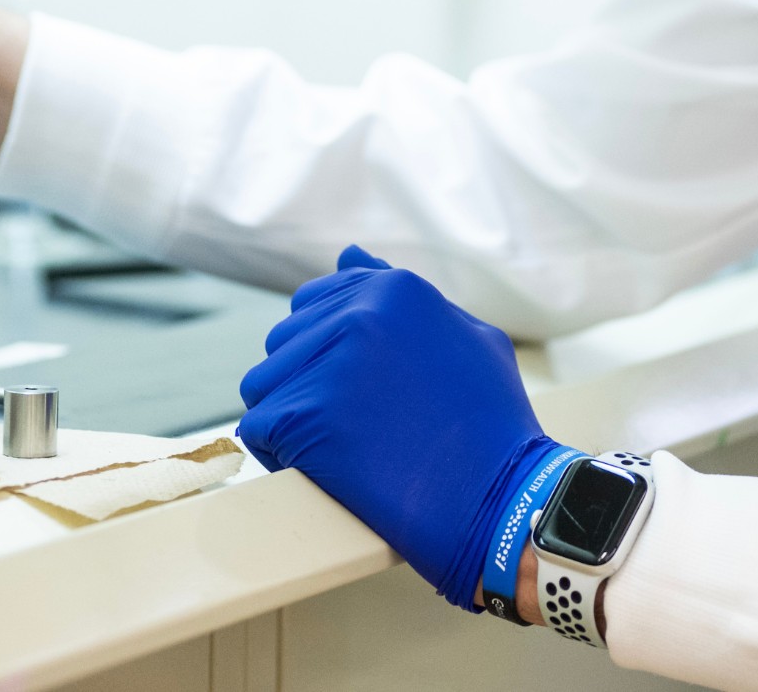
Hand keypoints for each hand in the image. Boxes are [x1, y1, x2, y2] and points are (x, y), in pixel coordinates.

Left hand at [237, 247, 567, 612]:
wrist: (500, 502)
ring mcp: (328, 363)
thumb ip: (403, 295)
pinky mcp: (302, 416)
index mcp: (395, 290)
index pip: (313, 304)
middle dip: (307, 384)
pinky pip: (257, 428)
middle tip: (353, 428)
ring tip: (339, 449)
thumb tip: (348, 255)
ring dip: (289, 419)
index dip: (327, 354)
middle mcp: (357, 314)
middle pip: (285, 344)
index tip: (353, 392)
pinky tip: (324, 470)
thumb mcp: (468, 338)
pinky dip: (279, 455)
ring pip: (265, 384)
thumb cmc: (493, 427)